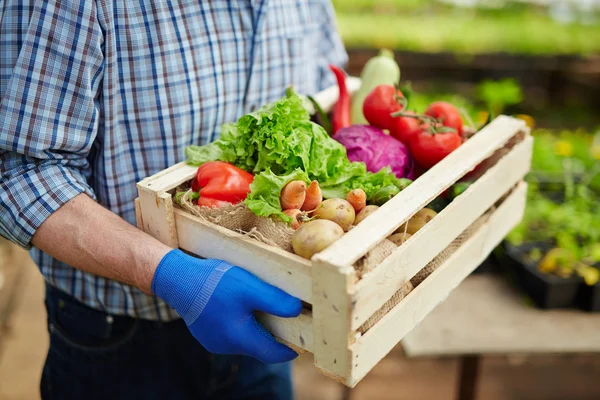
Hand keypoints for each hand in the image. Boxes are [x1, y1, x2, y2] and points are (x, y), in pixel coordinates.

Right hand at [152, 249, 301, 362]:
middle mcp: (226, 346)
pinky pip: (229, 333)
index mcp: (240, 338)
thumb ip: (275, 301)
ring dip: (254, 328)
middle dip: (272, 335)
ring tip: (260, 307)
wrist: (178, 279)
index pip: (272, 354)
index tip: (302, 345)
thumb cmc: (215, 282)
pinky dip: (239, 324)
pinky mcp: (205, 334)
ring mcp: (213, 342)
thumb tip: (297, 310)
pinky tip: (238, 306)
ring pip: (243, 339)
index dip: (289, 350)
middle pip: (258, 346)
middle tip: (283, 318)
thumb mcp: (250, 287)